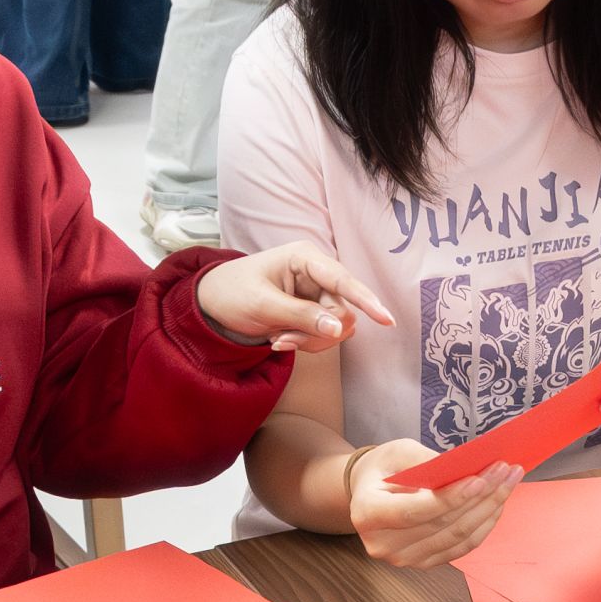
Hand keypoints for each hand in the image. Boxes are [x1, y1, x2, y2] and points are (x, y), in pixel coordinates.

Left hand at [197, 242, 394, 352]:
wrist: (213, 305)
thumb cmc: (233, 293)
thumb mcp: (263, 305)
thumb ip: (301, 316)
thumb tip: (340, 327)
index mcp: (305, 258)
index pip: (343, 280)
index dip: (366, 300)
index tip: (387, 320)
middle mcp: (318, 274)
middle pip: (341, 311)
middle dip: (314, 333)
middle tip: (281, 341)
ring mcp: (317, 294)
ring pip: (336, 327)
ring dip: (309, 341)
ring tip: (276, 339)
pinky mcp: (314, 312)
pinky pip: (326, 335)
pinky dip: (306, 343)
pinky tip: (280, 339)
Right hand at [348, 440, 523, 568]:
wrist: (369, 492)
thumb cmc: (384, 468)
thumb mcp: (399, 451)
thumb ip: (428, 462)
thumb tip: (469, 470)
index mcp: (368, 513)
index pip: (416, 510)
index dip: (451, 498)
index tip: (481, 480)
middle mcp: (383, 544)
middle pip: (443, 525)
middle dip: (481, 497)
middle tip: (507, 471)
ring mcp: (404, 558)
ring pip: (458, 538)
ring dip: (489, 510)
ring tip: (509, 482)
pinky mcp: (423, 562)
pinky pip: (461, 546)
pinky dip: (484, 525)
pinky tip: (498, 503)